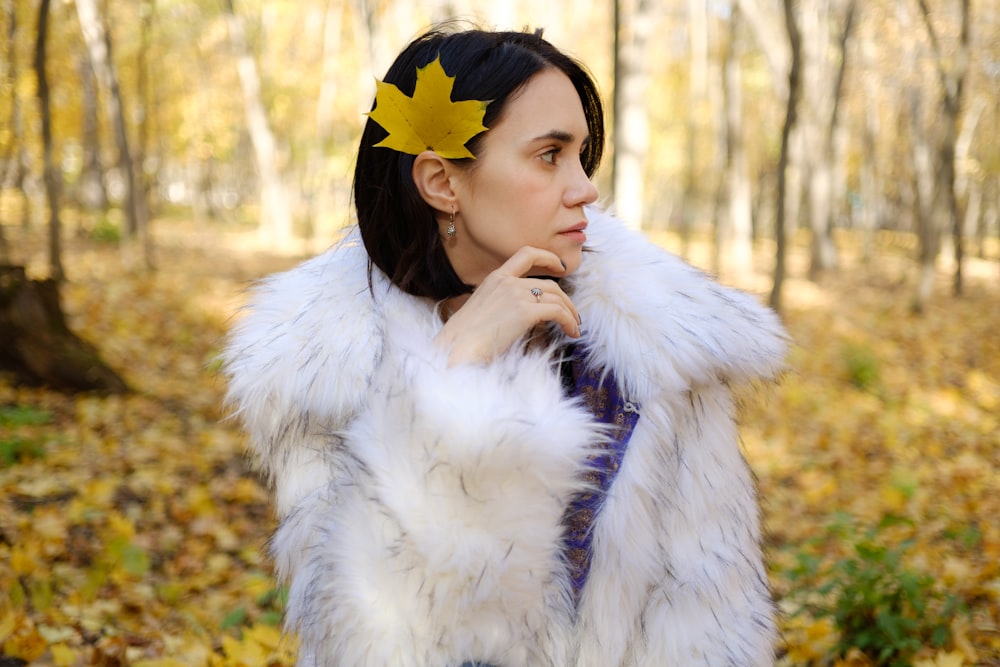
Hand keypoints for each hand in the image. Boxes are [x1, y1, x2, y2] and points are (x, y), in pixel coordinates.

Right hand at [434, 246, 581, 364]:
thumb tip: (517, 315)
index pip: (526, 254)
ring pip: (557, 297)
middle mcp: (507, 282)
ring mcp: (516, 295)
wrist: (457, 348)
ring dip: (570, 313)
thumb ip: (500, 303)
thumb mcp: (481, 309)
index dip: (548, 257)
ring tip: (574, 327)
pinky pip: (557, 312)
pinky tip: (571, 332)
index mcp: (495, 278)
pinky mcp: (525, 312)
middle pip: (549, 284)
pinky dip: (569, 321)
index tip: (560, 267)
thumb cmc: (464, 338)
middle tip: (572, 314)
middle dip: (566, 299)